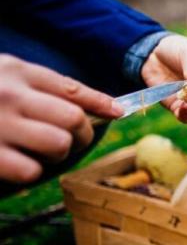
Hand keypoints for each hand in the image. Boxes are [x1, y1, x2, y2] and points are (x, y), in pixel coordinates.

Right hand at [0, 55, 121, 183]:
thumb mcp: (7, 76)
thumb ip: (44, 87)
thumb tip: (106, 106)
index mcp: (16, 72)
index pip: (71, 89)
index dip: (101, 103)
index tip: (118, 112)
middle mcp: (9, 96)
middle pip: (73, 118)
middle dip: (81, 134)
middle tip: (70, 140)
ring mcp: (0, 126)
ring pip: (59, 144)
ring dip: (57, 154)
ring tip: (39, 150)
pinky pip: (32, 171)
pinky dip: (32, 172)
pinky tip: (19, 162)